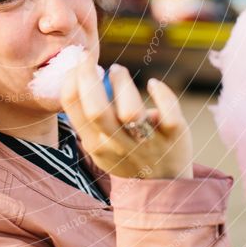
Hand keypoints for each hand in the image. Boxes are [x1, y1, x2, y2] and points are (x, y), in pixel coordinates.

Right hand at [61, 59, 192, 178]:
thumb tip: (81, 72)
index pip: (73, 107)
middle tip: (90, 60)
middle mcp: (118, 145)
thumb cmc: (127, 153)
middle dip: (89, 77)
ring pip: (131, 111)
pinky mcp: (174, 137)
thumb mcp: (101, 142)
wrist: (163, 186)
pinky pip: (169, 114)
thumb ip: (90, 115)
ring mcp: (147, 143)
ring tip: (118, 72)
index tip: (78, 64)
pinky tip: (153, 85)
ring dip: (121, 83)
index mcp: (95, 143)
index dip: (71, 79)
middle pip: (97, 109)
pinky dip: (162, 93)